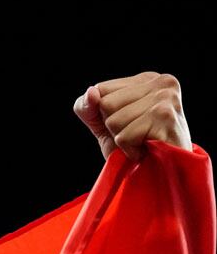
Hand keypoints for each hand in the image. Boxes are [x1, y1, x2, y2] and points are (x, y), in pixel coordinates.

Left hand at [72, 72, 191, 162]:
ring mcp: (166, 98)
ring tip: (143, 141)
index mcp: (147, 78)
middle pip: (105, 104)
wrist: (162, 174)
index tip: (129, 123)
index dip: (105, 114)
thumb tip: (92, 93)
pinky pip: (124, 137)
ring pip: (113, 121)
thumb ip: (87, 106)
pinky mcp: (166, 117)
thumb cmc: (134, 145)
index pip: (101, 90)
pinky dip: (129, 150)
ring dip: (122, 140)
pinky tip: (148, 149)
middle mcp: (162, 82)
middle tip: (137, 135)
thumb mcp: (102, 122)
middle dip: (113, 127)